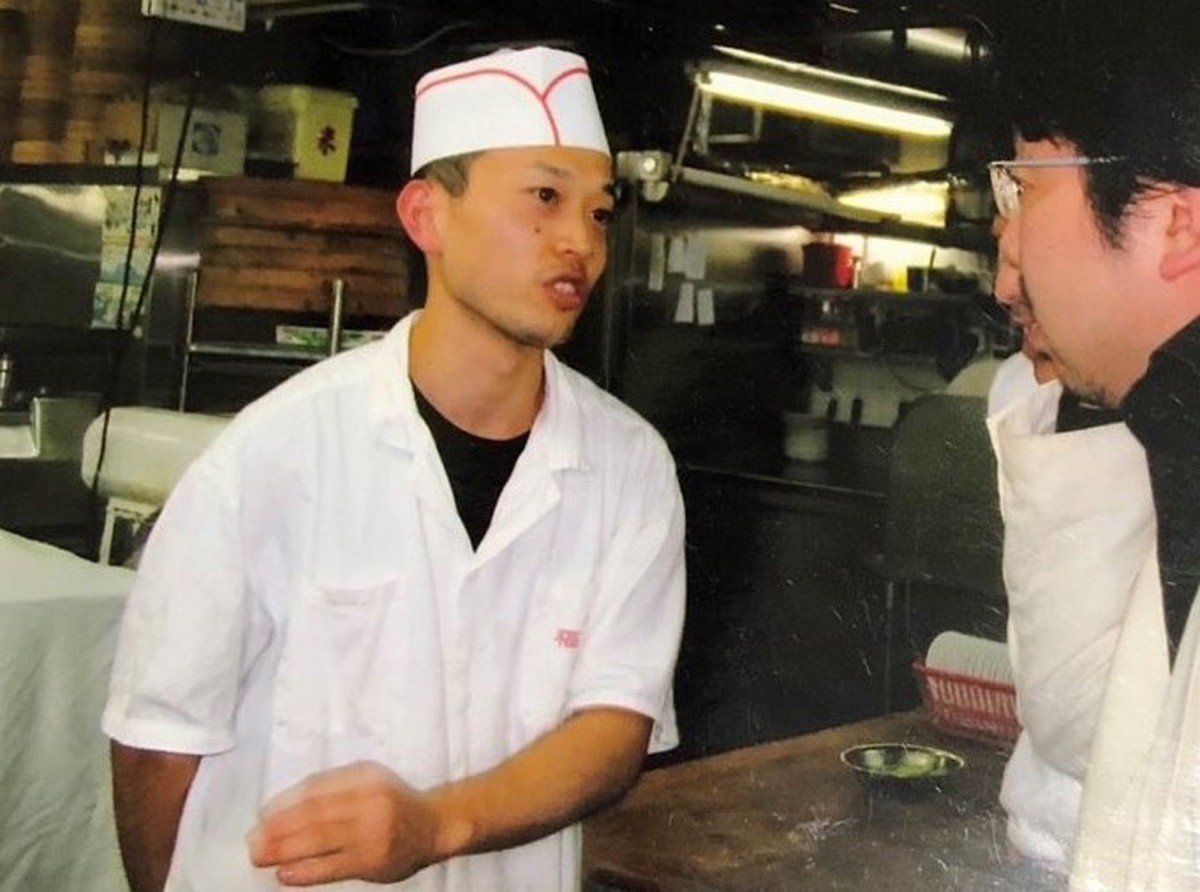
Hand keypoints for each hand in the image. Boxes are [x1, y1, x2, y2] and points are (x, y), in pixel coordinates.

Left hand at [247, 761, 441, 885]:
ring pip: (319, 840)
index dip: (285, 803)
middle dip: (277, 829)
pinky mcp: (373, 860)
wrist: (434, 825)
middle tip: (252, 841)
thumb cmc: (392, 802)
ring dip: (284, 850)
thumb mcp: (367, 781)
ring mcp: (372, 832)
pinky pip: (332, 867)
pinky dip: (306, 872)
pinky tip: (285, 874)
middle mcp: (369, 800)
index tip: (262, 815)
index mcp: (364, 776)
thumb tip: (280, 809)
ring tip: (260, 856)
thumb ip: (332, 789)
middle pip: (313, 814)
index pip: (315, 789)